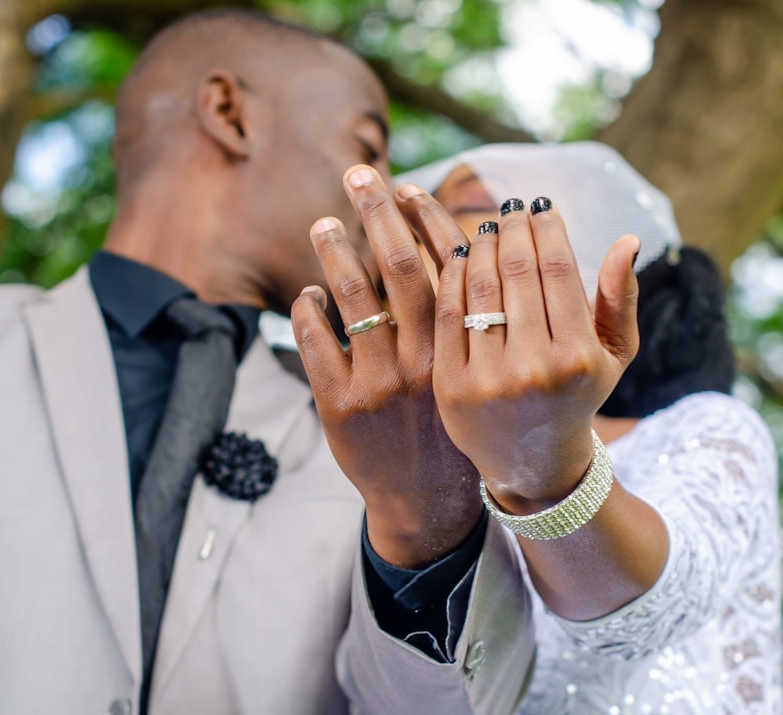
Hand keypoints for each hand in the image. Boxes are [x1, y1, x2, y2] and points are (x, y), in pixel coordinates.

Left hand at [290, 166, 480, 567]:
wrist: (431, 502)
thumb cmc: (455, 426)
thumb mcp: (474, 374)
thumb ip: (465, 315)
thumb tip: (452, 247)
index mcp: (461, 347)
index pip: (443, 263)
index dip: (423, 217)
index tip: (406, 185)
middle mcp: (422, 360)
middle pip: (396, 266)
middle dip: (376, 211)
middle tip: (359, 173)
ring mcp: (378, 383)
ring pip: (350, 299)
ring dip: (334, 252)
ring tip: (323, 222)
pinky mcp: (340, 406)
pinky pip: (314, 342)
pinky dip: (307, 310)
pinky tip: (309, 294)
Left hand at [405, 193, 640, 514]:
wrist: (533, 464)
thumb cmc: (577, 398)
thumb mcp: (613, 356)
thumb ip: (620, 298)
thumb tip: (627, 239)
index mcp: (578, 357)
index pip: (558, 270)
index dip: (547, 229)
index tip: (539, 206)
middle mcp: (535, 368)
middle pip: (518, 272)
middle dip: (512, 230)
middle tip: (508, 209)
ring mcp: (489, 379)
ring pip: (480, 287)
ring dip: (480, 246)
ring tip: (485, 229)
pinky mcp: (451, 387)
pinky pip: (448, 314)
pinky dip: (451, 277)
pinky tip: (457, 256)